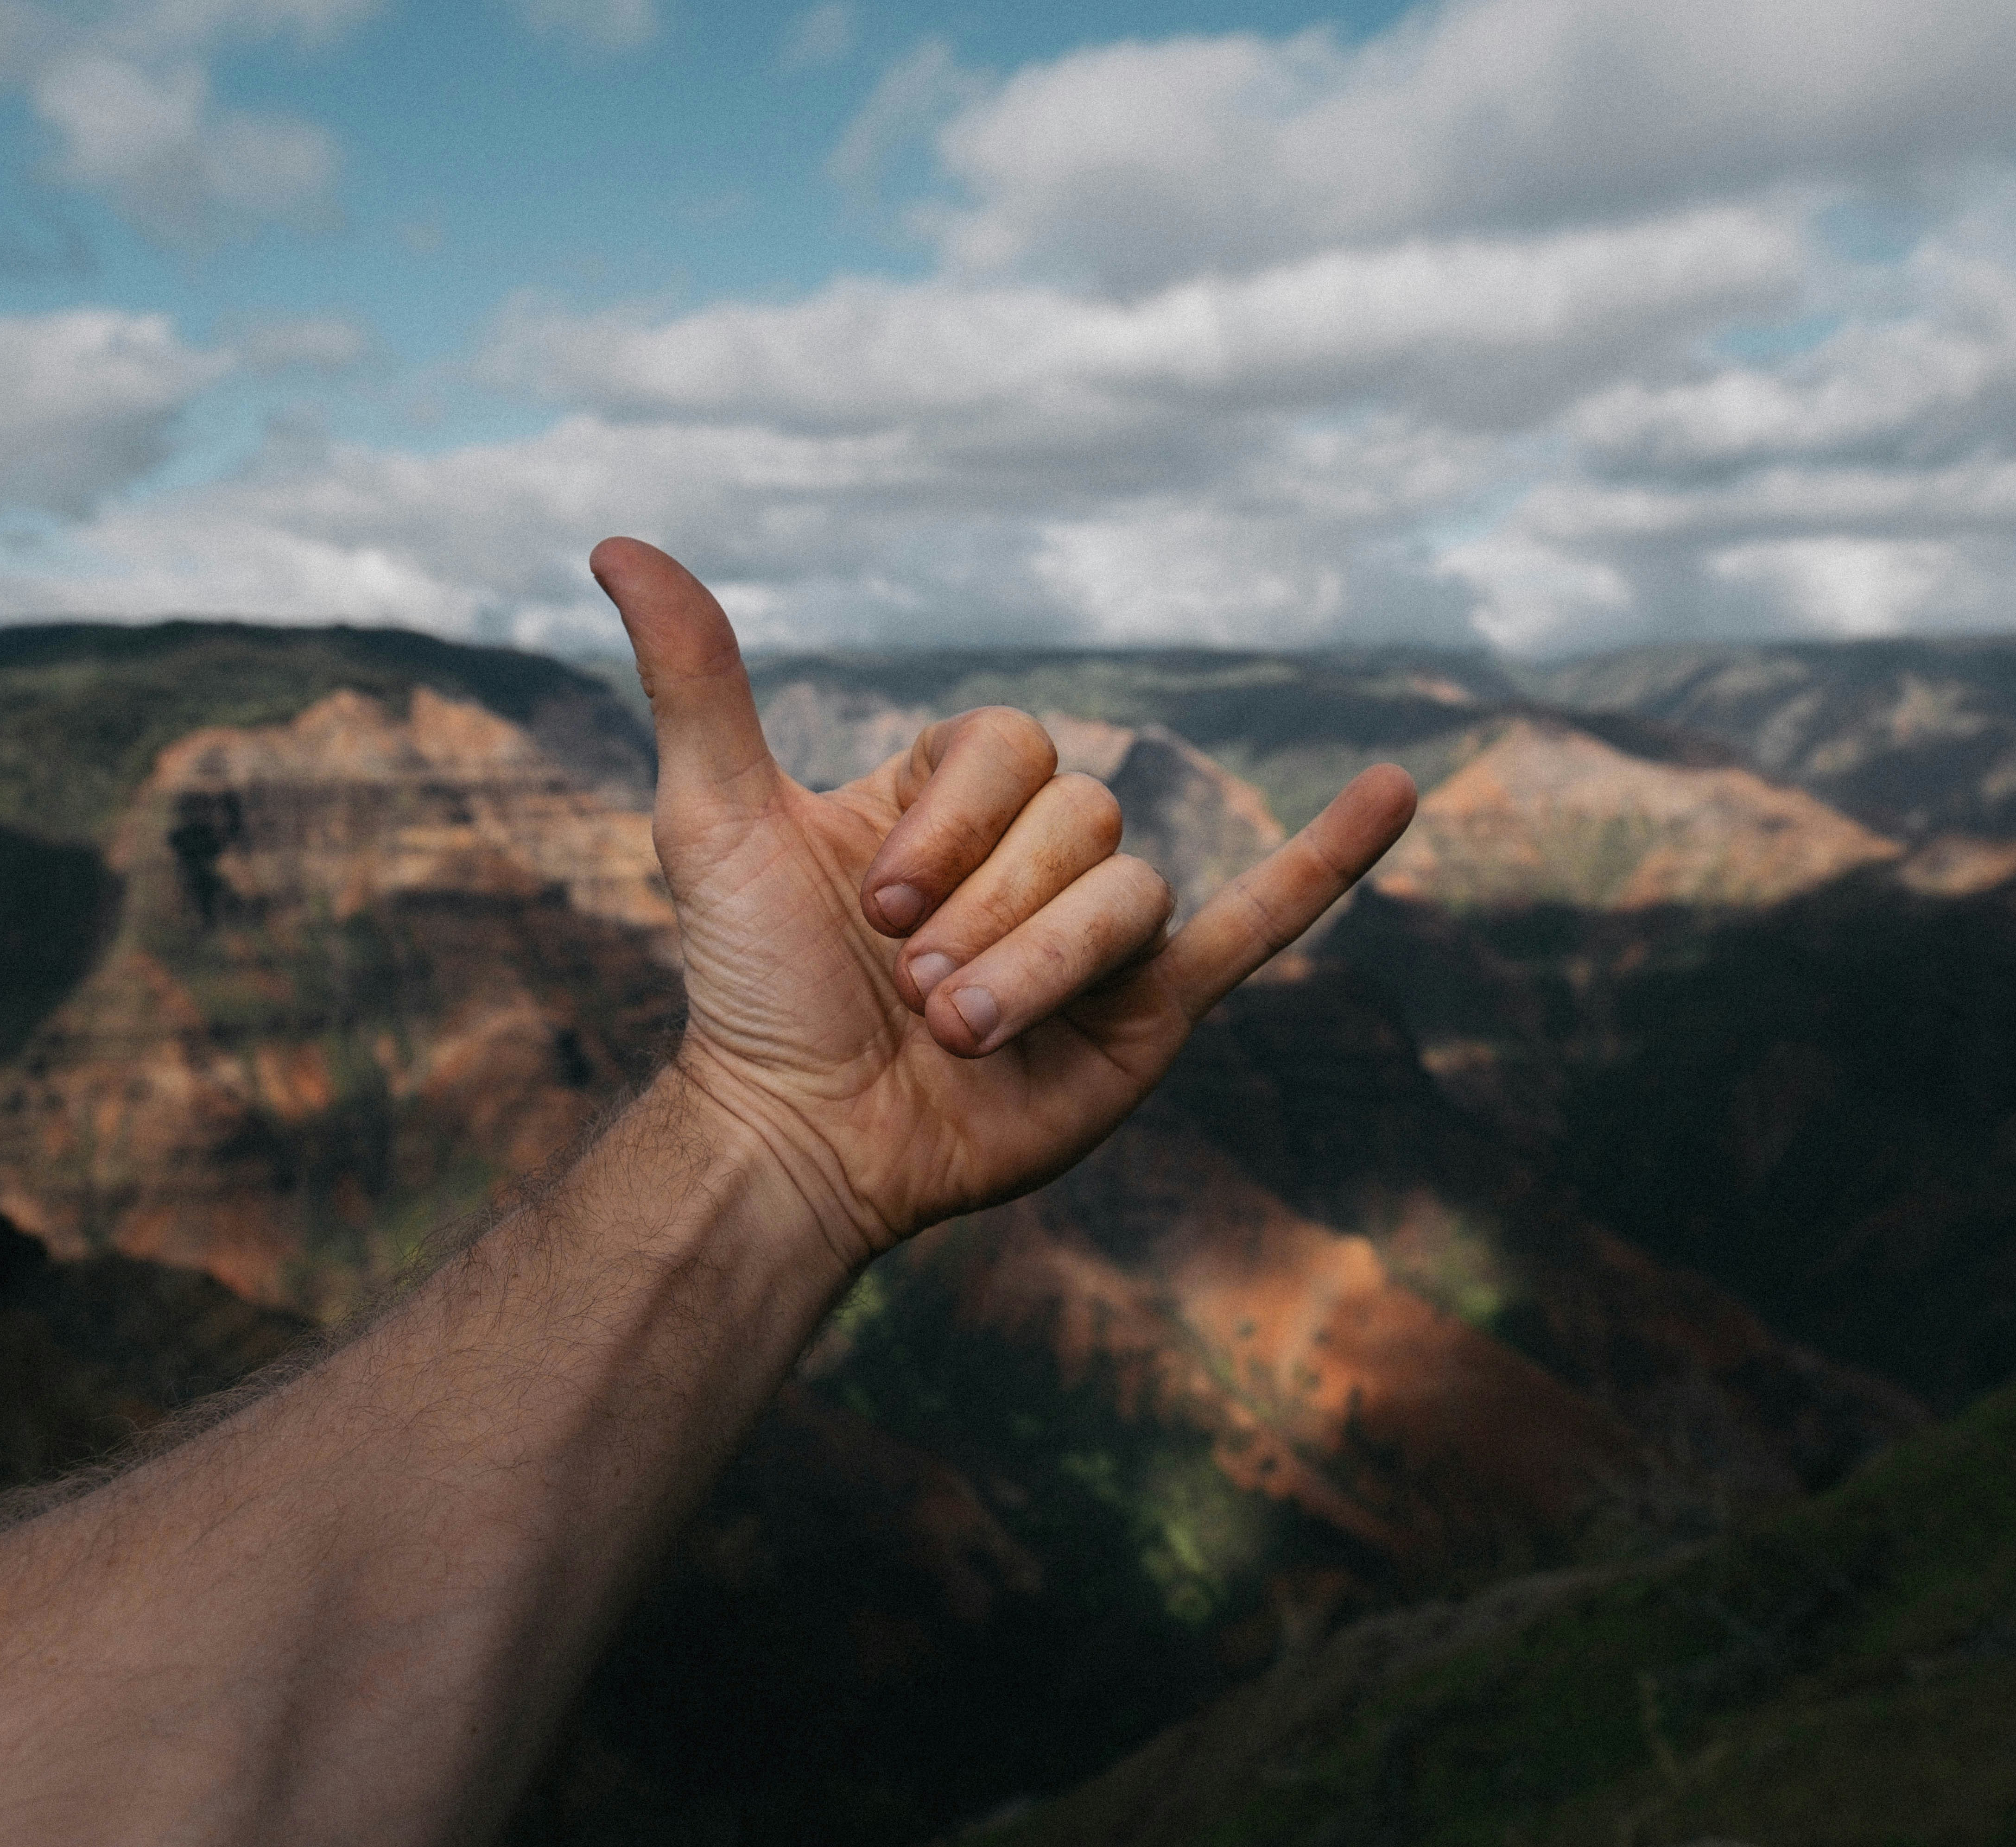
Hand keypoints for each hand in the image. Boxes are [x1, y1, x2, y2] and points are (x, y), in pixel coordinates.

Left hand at [593, 538, 1416, 1272]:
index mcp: (955, 799)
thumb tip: (617, 540)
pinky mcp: (1153, 1010)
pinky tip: (1399, 789)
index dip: (953, 820)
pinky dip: (1330, 862)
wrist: (801, 1138)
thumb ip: (696, 680)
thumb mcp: (716, 818)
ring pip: (1132, 893)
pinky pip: (1262, 922)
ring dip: (1039, 966)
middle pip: (1080, 819)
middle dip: (986, 911)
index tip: (873, 899)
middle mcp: (1036, 854)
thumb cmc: (750, 986)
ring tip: (958, 1034)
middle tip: (910, 984)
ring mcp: (1101, 932)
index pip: (1015, 746)